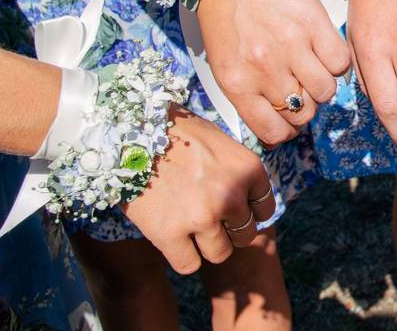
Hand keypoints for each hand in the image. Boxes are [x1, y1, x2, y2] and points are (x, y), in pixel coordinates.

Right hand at [122, 105, 274, 273]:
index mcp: (248, 169)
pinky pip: (189, 265)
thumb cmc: (176, 134)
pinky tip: (172, 238)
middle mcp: (231, 195)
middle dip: (230, 231)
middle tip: (209, 219)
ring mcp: (202, 217)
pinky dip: (182, 257)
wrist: (130, 132)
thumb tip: (246, 200)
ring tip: (190, 229)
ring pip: (221, 254)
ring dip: (208, 246)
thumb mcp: (220, 143)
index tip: (233, 209)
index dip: (249, 212)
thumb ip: (237, 173)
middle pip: (245, 234)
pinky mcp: (170, 234)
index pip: (265, 209)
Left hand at [196, 0, 350, 145]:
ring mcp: (291, 47)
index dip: (287, 130)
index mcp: (238, 84)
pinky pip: (339, 63)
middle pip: (303, 114)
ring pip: (325, 92)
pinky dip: (336, 63)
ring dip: (322, 86)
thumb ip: (250, 94)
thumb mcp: (226, 63)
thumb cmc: (226, 17)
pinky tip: (324, 52)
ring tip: (313, 70)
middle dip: (305, 107)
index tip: (289, 120)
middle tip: (302, 90)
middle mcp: (265, 70)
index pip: (274, 131)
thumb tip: (279, 118)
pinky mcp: (313, 25)